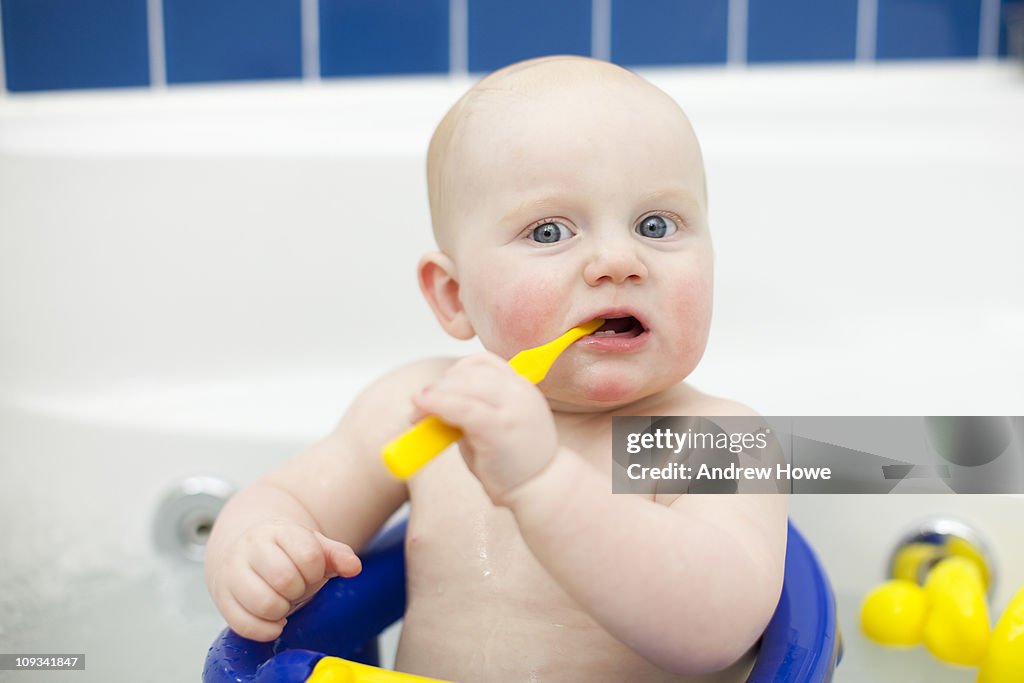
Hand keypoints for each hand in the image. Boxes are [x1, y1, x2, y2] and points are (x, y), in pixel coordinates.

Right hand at [207, 521, 361, 640]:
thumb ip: (336, 555)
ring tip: (282, 602)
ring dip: (281, 610)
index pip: (309, 556)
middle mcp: (251, 548)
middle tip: (295, 589)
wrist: (244, 551)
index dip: (316, 571)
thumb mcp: (312, 546)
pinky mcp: (223, 599)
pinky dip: (266, 630)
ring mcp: (233, 573)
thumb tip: (354, 567)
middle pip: (285, 579)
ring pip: (263, 603)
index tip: (311, 572)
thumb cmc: (284, 553)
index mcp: (278, 531)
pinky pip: (244, 624)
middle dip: (298, 591)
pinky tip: (274, 621)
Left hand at [411, 352, 558, 504]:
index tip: (437, 391)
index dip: (454, 372)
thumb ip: (470, 410)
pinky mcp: (501, 427)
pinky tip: (422, 410)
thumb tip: (432, 401)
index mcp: (520, 388)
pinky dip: (437, 405)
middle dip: (438, 387)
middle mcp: (519, 392)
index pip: (482, 362)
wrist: (543, 491)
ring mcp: (512, 408)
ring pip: (463, 386)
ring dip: (434, 396)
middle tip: (417, 407)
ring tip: (416, 416)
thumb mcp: (493, 427)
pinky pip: (463, 408)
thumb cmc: (515, 463)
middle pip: (469, 373)